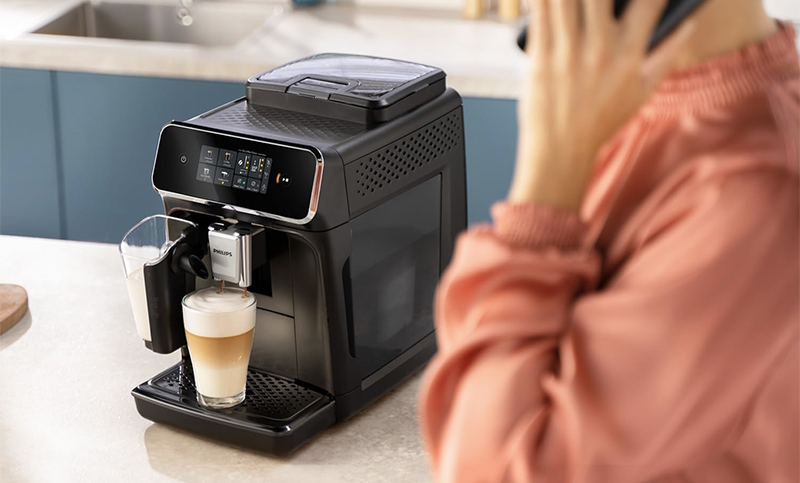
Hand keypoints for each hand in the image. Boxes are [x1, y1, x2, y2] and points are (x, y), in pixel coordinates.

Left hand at [509, 0, 695, 210]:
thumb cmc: (601, 121)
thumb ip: (668, 53)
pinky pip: (540, 13)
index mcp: (630, 55)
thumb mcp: (644, 91)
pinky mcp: (540, 58)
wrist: (561, 152)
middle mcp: (600, 49)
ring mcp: (568, 53)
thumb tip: (687, 23)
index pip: (650, 3)